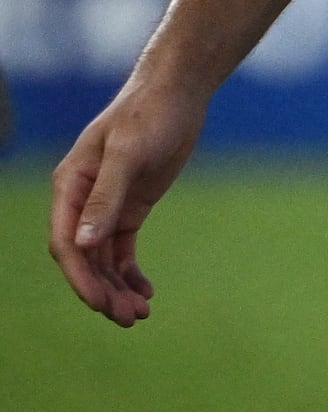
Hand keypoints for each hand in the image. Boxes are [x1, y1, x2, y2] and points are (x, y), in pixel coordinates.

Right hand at [47, 73, 199, 323]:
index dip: (81, 278)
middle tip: (129, 319)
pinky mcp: (130, 207)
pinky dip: (129, 273)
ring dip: (116, 288)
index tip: (101, 304)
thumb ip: (106, 197)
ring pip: (102, 259)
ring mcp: (105, 207)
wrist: (178, 92)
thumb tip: (82, 244)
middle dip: (102, 291)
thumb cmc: (148, 114)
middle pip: (84, 259)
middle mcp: (80, 202)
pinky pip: (122, 250)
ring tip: (139, 314)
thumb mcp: (128, 153)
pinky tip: (145, 292)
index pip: (65, 245)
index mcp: (68, 188)